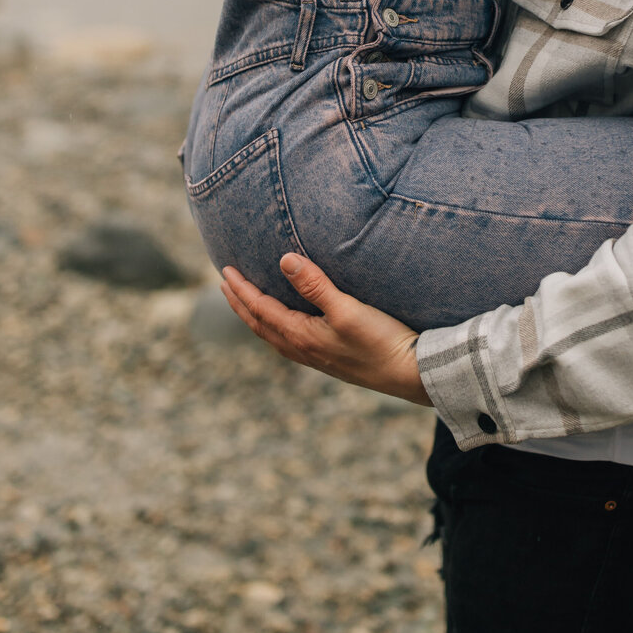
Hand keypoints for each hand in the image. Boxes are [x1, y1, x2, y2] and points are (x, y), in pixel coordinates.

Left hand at [219, 258, 432, 406]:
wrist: (408, 373)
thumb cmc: (379, 341)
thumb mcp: (346, 308)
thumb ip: (315, 284)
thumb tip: (284, 259)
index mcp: (300, 336)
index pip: (259, 308)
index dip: (241, 289)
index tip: (224, 270)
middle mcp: (301, 349)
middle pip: (258, 324)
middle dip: (240, 303)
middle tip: (224, 284)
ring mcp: (314, 357)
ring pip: (271, 335)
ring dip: (254, 316)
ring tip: (245, 302)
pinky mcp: (327, 359)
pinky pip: (286, 341)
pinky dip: (273, 327)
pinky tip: (283, 324)